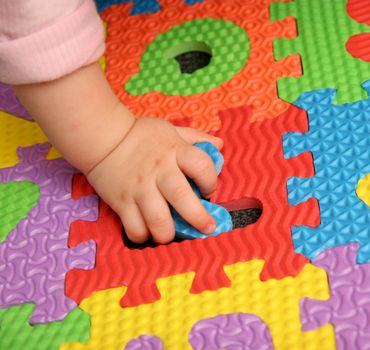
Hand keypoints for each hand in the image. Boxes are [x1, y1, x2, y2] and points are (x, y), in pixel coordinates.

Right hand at [86, 114, 222, 243]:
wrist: (103, 138)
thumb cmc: (142, 136)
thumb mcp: (171, 131)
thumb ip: (196, 139)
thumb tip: (220, 145)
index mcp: (175, 152)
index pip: (201, 165)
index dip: (210, 180)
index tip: (209, 190)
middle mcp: (159, 171)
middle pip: (181, 197)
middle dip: (198, 217)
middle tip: (207, 227)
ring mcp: (140, 189)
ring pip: (157, 219)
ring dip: (169, 233)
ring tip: (173, 235)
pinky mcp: (122, 202)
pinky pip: (134, 227)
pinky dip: (143, 236)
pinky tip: (149, 232)